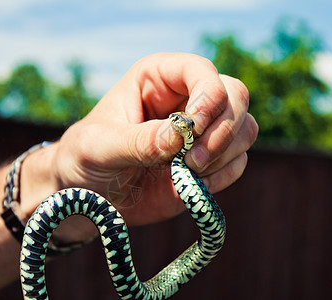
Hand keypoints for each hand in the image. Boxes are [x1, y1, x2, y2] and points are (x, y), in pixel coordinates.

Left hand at [22, 53, 257, 228]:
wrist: (91, 196)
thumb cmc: (85, 159)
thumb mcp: (98, 147)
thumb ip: (136, 141)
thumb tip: (179, 137)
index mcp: (159, 79)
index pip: (202, 71)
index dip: (208, 96)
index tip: (193, 128)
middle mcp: (187, 100)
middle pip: (236, 96)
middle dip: (222, 130)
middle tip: (191, 160)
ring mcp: (202, 132)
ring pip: (245, 129)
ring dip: (223, 155)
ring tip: (186, 173)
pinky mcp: (209, 162)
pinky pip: (239, 163)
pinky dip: (222, 176)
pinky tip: (190, 185)